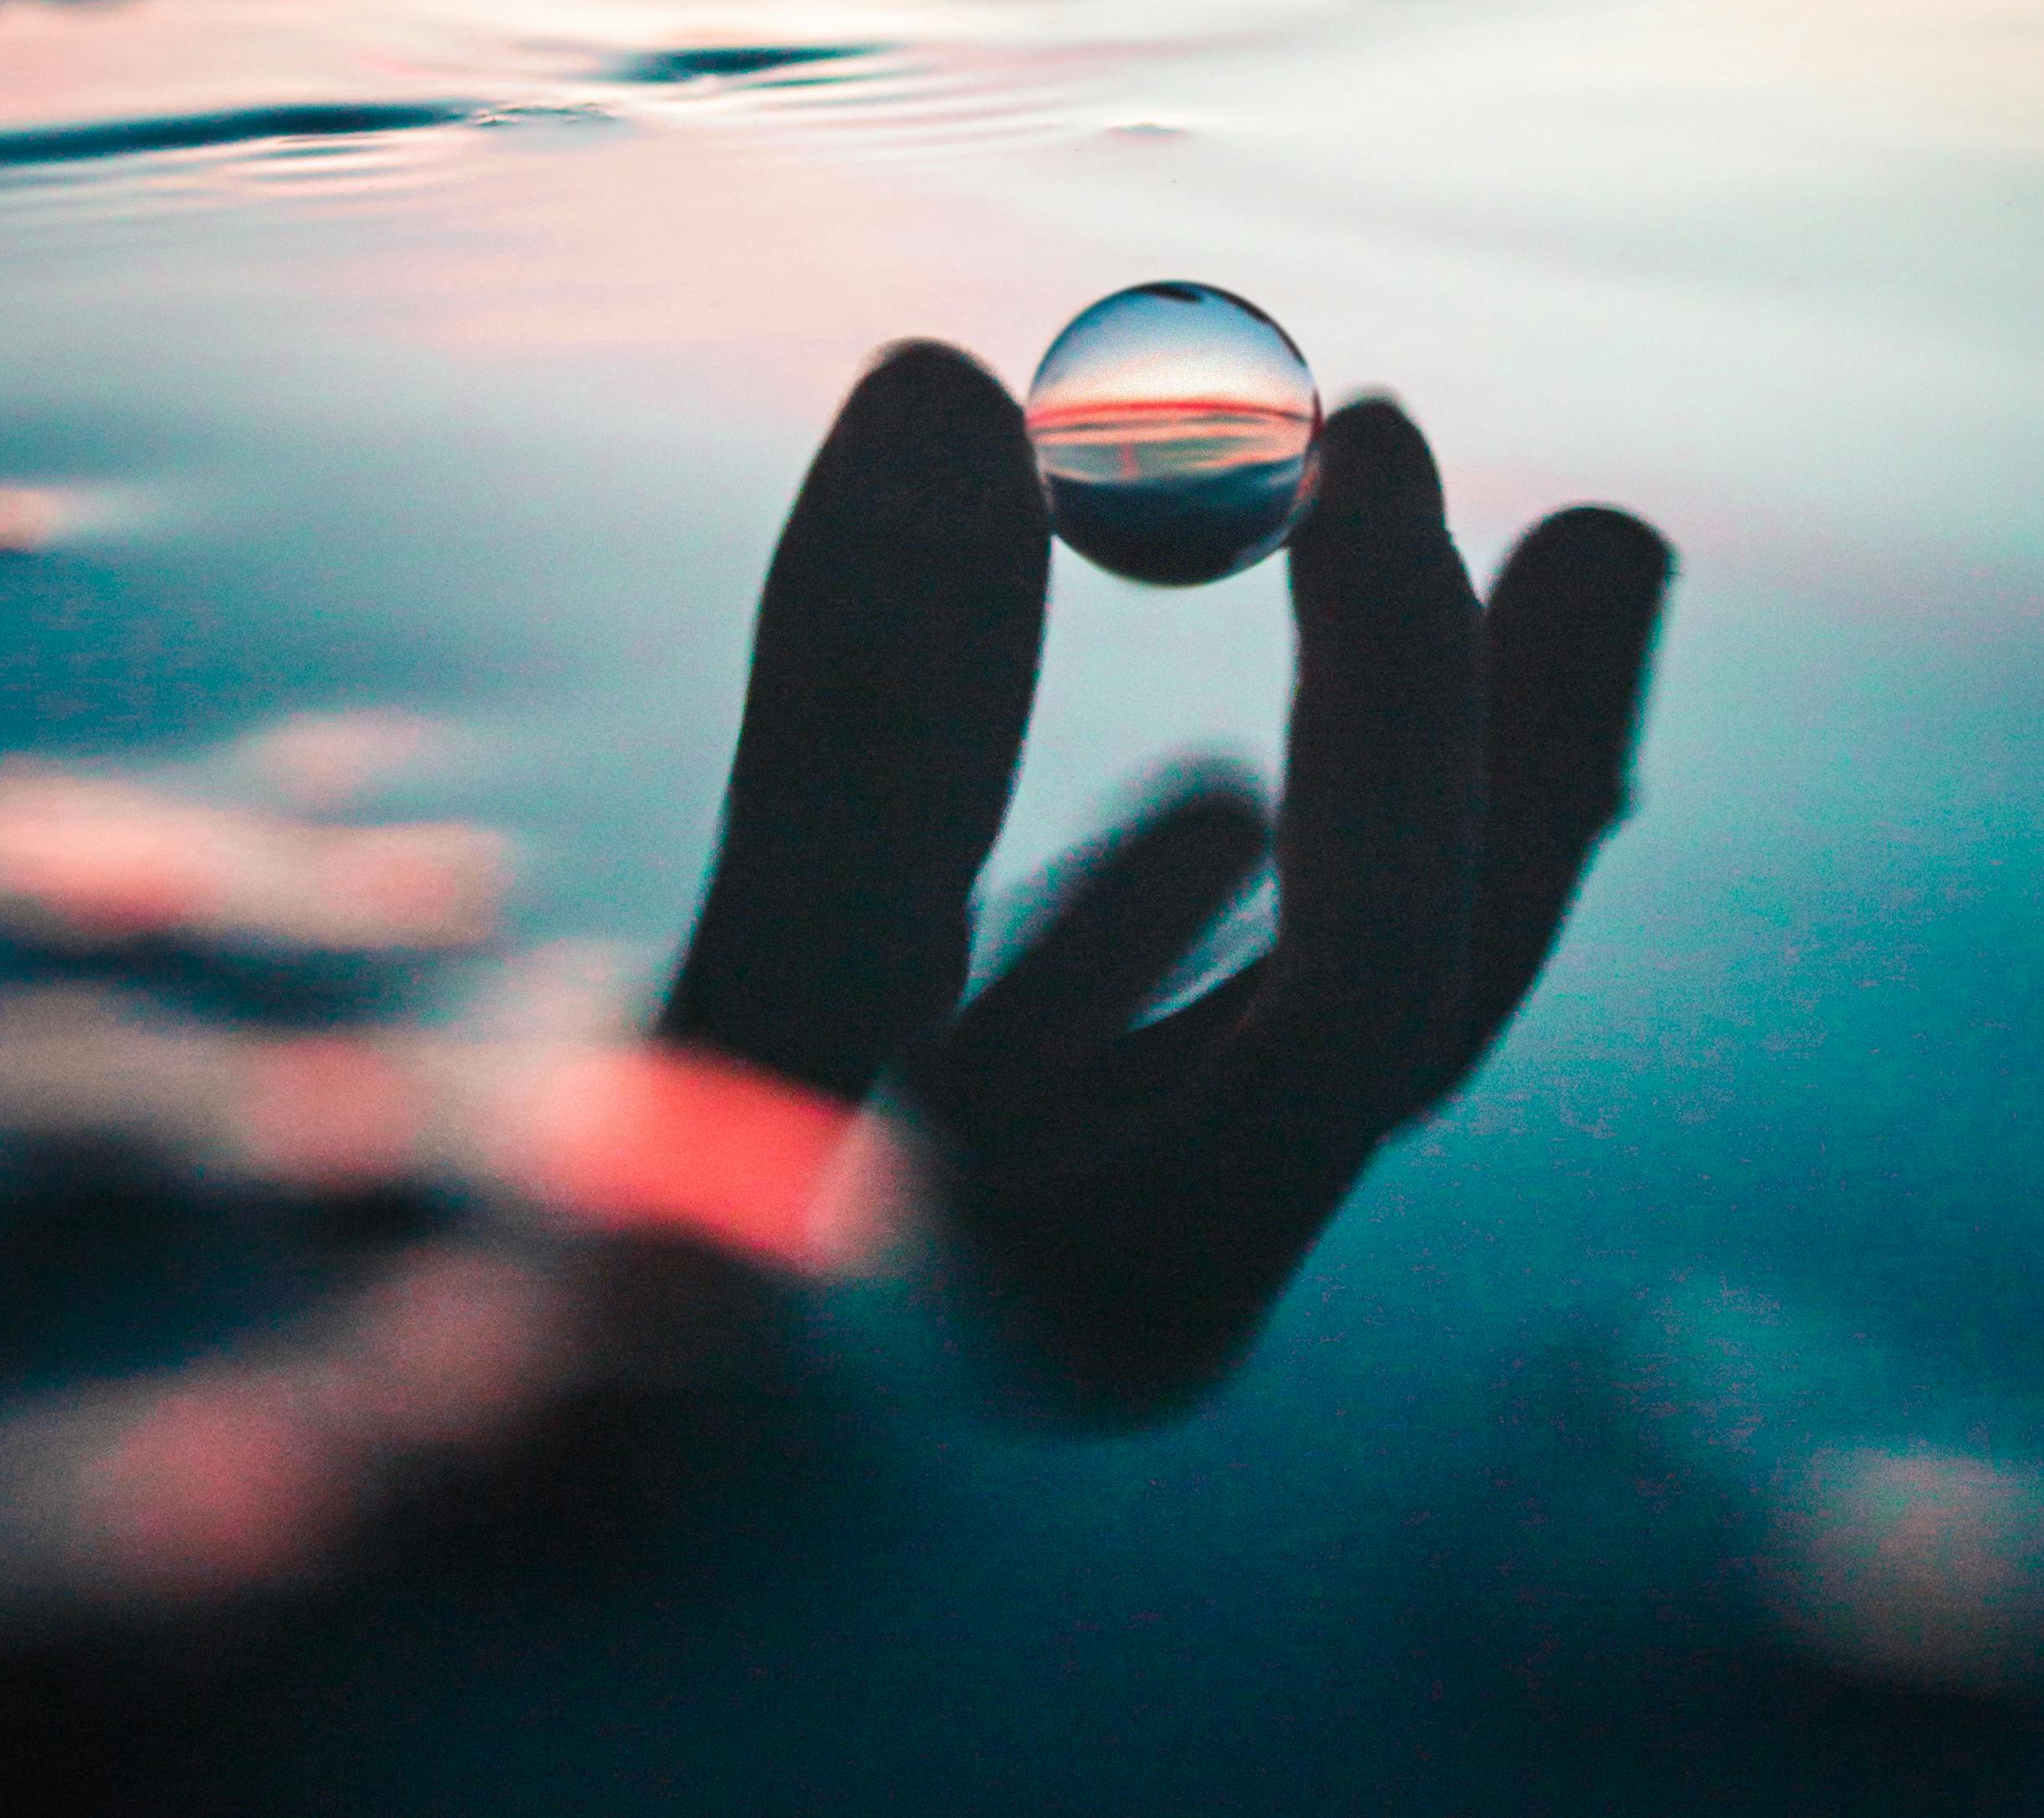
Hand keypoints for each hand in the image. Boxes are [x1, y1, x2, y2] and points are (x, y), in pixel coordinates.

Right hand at [660, 343, 1669, 1417]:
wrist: (427, 1659)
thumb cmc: (560, 1430)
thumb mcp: (709, 1065)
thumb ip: (846, 752)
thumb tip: (945, 384)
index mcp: (1132, 1299)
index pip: (1372, 977)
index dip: (1406, 698)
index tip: (1381, 447)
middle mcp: (1130, 1294)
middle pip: (1405, 1006)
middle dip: (1508, 758)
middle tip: (1616, 534)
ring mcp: (1034, 1270)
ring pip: (1273, 1020)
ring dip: (1358, 802)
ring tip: (1418, 603)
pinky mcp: (932, 1250)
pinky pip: (1125, 1080)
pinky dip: (1174, 928)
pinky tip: (1201, 826)